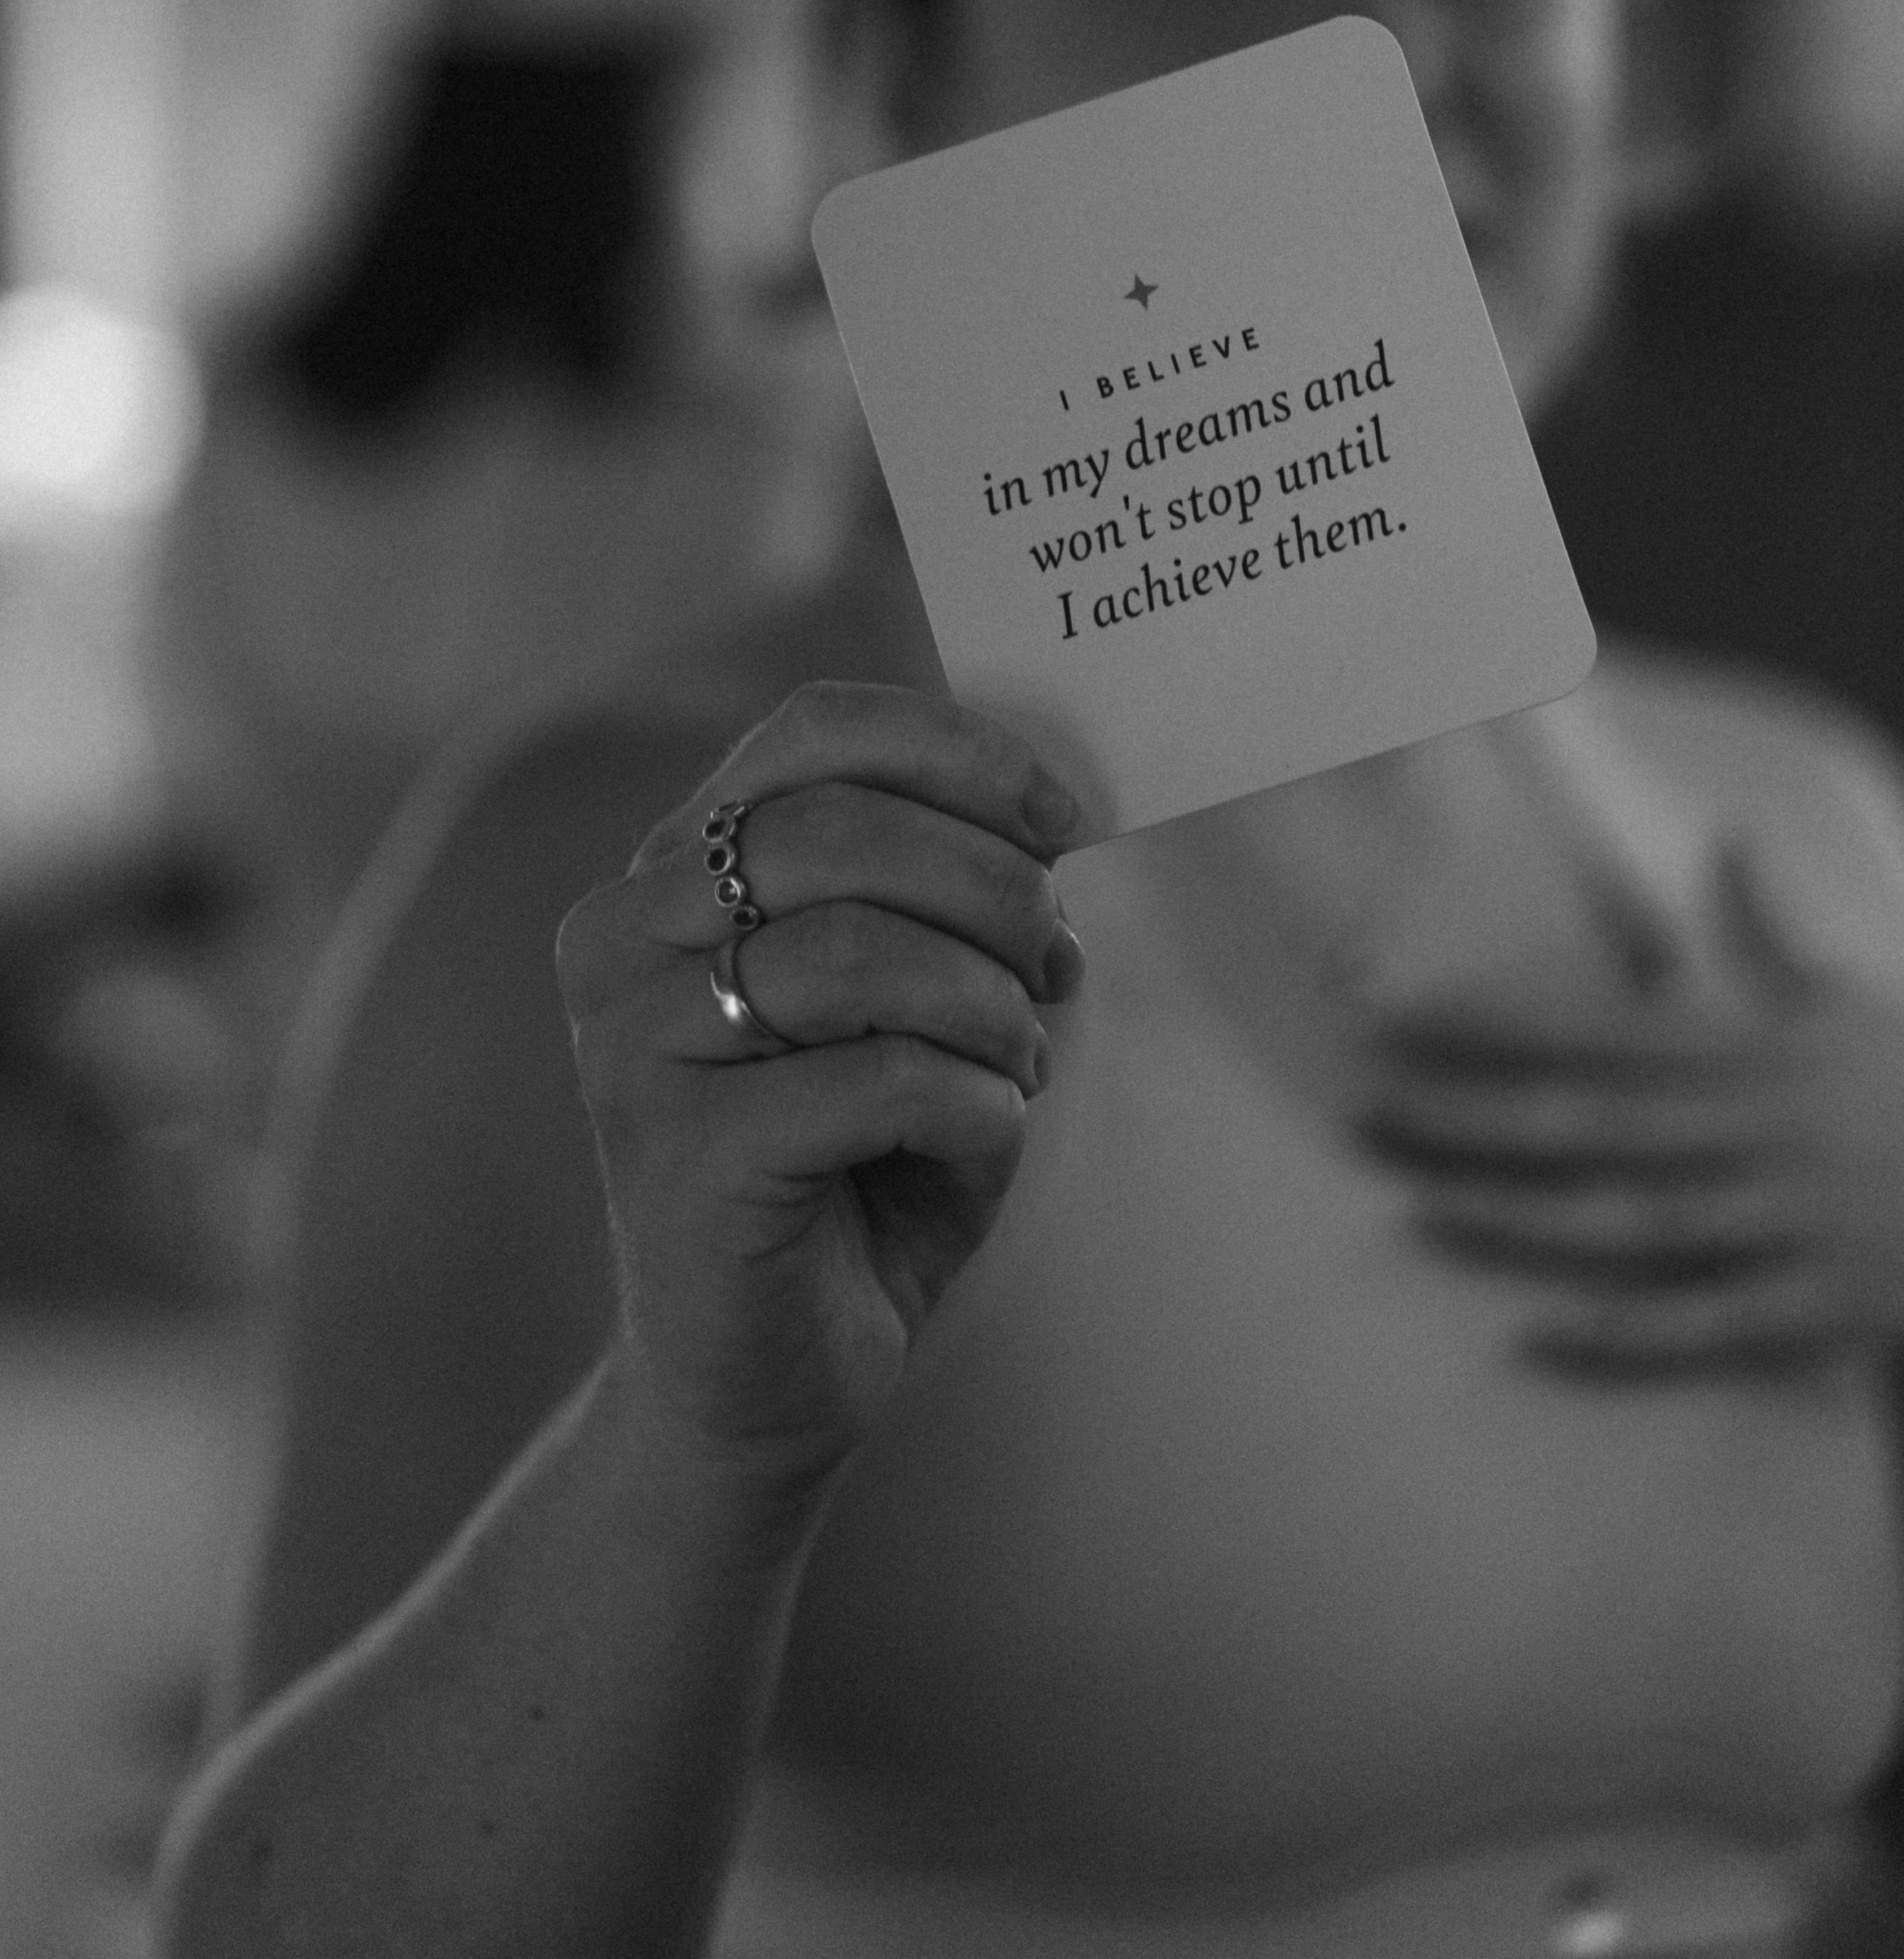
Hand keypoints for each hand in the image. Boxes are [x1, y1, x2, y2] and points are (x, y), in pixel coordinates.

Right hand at [557, 680, 1083, 1505]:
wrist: (761, 1387)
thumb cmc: (851, 1177)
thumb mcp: (912, 1007)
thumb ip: (954, 904)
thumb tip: (1050, 829)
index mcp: (672, 871)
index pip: (811, 730)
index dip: (955, 749)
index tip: (1062, 814)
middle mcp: (625, 936)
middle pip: (840, 828)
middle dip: (991, 883)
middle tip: (1055, 956)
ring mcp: (635, 1046)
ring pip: (858, 950)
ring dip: (990, 1002)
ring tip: (1020, 1062)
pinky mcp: (683, 1155)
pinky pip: (878, 1080)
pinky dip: (977, 1101)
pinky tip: (985, 1132)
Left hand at [1359, 842, 1903, 1375]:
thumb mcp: (1859, 1003)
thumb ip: (1777, 929)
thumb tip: (1734, 837)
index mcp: (1754, 1052)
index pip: (1599, 1028)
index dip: (1496, 1022)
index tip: (1401, 1015)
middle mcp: (1757, 1131)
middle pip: (1590, 1125)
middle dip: (1472, 1120)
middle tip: (1366, 1115)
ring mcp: (1788, 1221)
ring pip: (1628, 1222)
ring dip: (1519, 1218)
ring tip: (1417, 1209)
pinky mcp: (1822, 1305)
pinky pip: (1705, 1324)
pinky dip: (1621, 1334)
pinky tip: (1533, 1335)